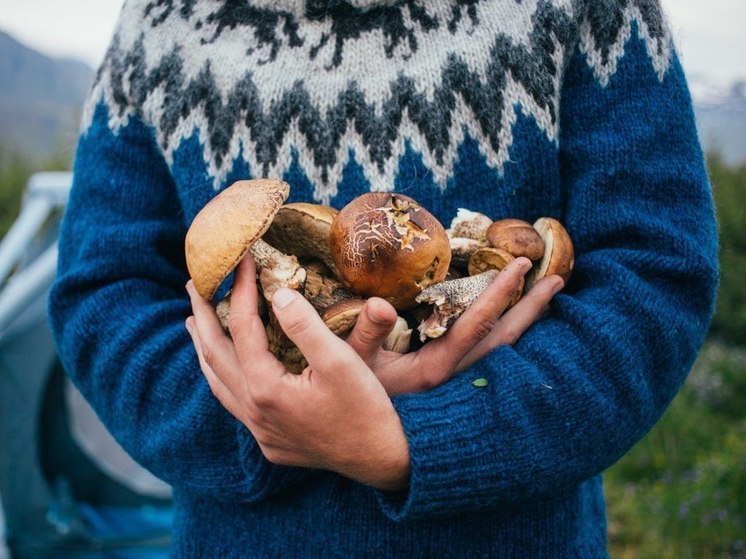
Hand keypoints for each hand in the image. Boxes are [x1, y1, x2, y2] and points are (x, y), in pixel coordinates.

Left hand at [185, 256, 409, 490]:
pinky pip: (232, 401)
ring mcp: (259, 430)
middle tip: (192, 284)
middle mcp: (253, 410)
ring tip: (193, 322)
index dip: (239, 289)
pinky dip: (221, 375)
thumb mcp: (341, 361)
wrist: (381, 461)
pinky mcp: (269, 441)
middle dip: (202, 316)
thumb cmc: (366, 408)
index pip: (242, 327)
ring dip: (204, 348)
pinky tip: (225, 368)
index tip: (241, 260)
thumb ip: (305, 325)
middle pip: (214, 354)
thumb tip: (277, 292)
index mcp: (266, 388)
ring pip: (217, 381)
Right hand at [345, 258, 563, 394]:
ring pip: (504, 353)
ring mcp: (458, 386)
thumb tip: (381, 303)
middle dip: (531, 308)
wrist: (364, 443)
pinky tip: (518, 330)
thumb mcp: (350, 364)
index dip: (500, 291)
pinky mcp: (456, 389)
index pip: (476, 323)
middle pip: (504, 340)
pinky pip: (494, 361)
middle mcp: (455, 379)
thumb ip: (366, 333)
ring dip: (526, 324)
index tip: (521, 264)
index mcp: (435, 368)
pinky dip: (511, 341)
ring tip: (547, 300)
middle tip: (557, 278)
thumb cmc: (351, 397)